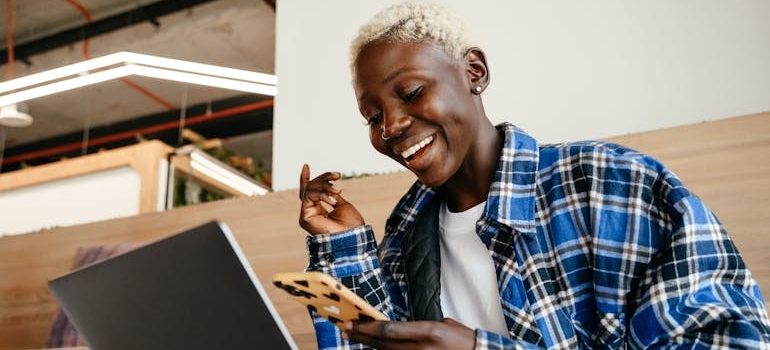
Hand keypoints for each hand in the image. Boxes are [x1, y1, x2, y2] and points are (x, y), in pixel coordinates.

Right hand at [298, 164, 364, 234]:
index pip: (309, 192)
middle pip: (310, 188)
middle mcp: (311, 213)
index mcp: (319, 211)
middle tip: (337, 175)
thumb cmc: (351, 225)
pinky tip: (333, 200)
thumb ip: (331, 195)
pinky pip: (309, 197)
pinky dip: (322, 195)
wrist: (353, 238)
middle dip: (324, 179)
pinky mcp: (305, 218)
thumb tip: (327, 186)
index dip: (306, 179)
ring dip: (325, 186)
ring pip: (309, 190)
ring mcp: (307, 216)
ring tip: (338, 190)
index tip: (305, 165)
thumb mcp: (342, 205)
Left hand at [343, 319, 475, 349]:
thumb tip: (397, 329)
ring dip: (368, 345)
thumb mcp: (442, 324)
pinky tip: (374, 348)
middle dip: (362, 336)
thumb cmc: (463, 340)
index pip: (390, 330)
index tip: (353, 323)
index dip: (368, 328)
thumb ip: (417, 326)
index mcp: (428, 332)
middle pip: (383, 343)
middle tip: (346, 329)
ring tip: (354, 336)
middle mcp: (421, 348)